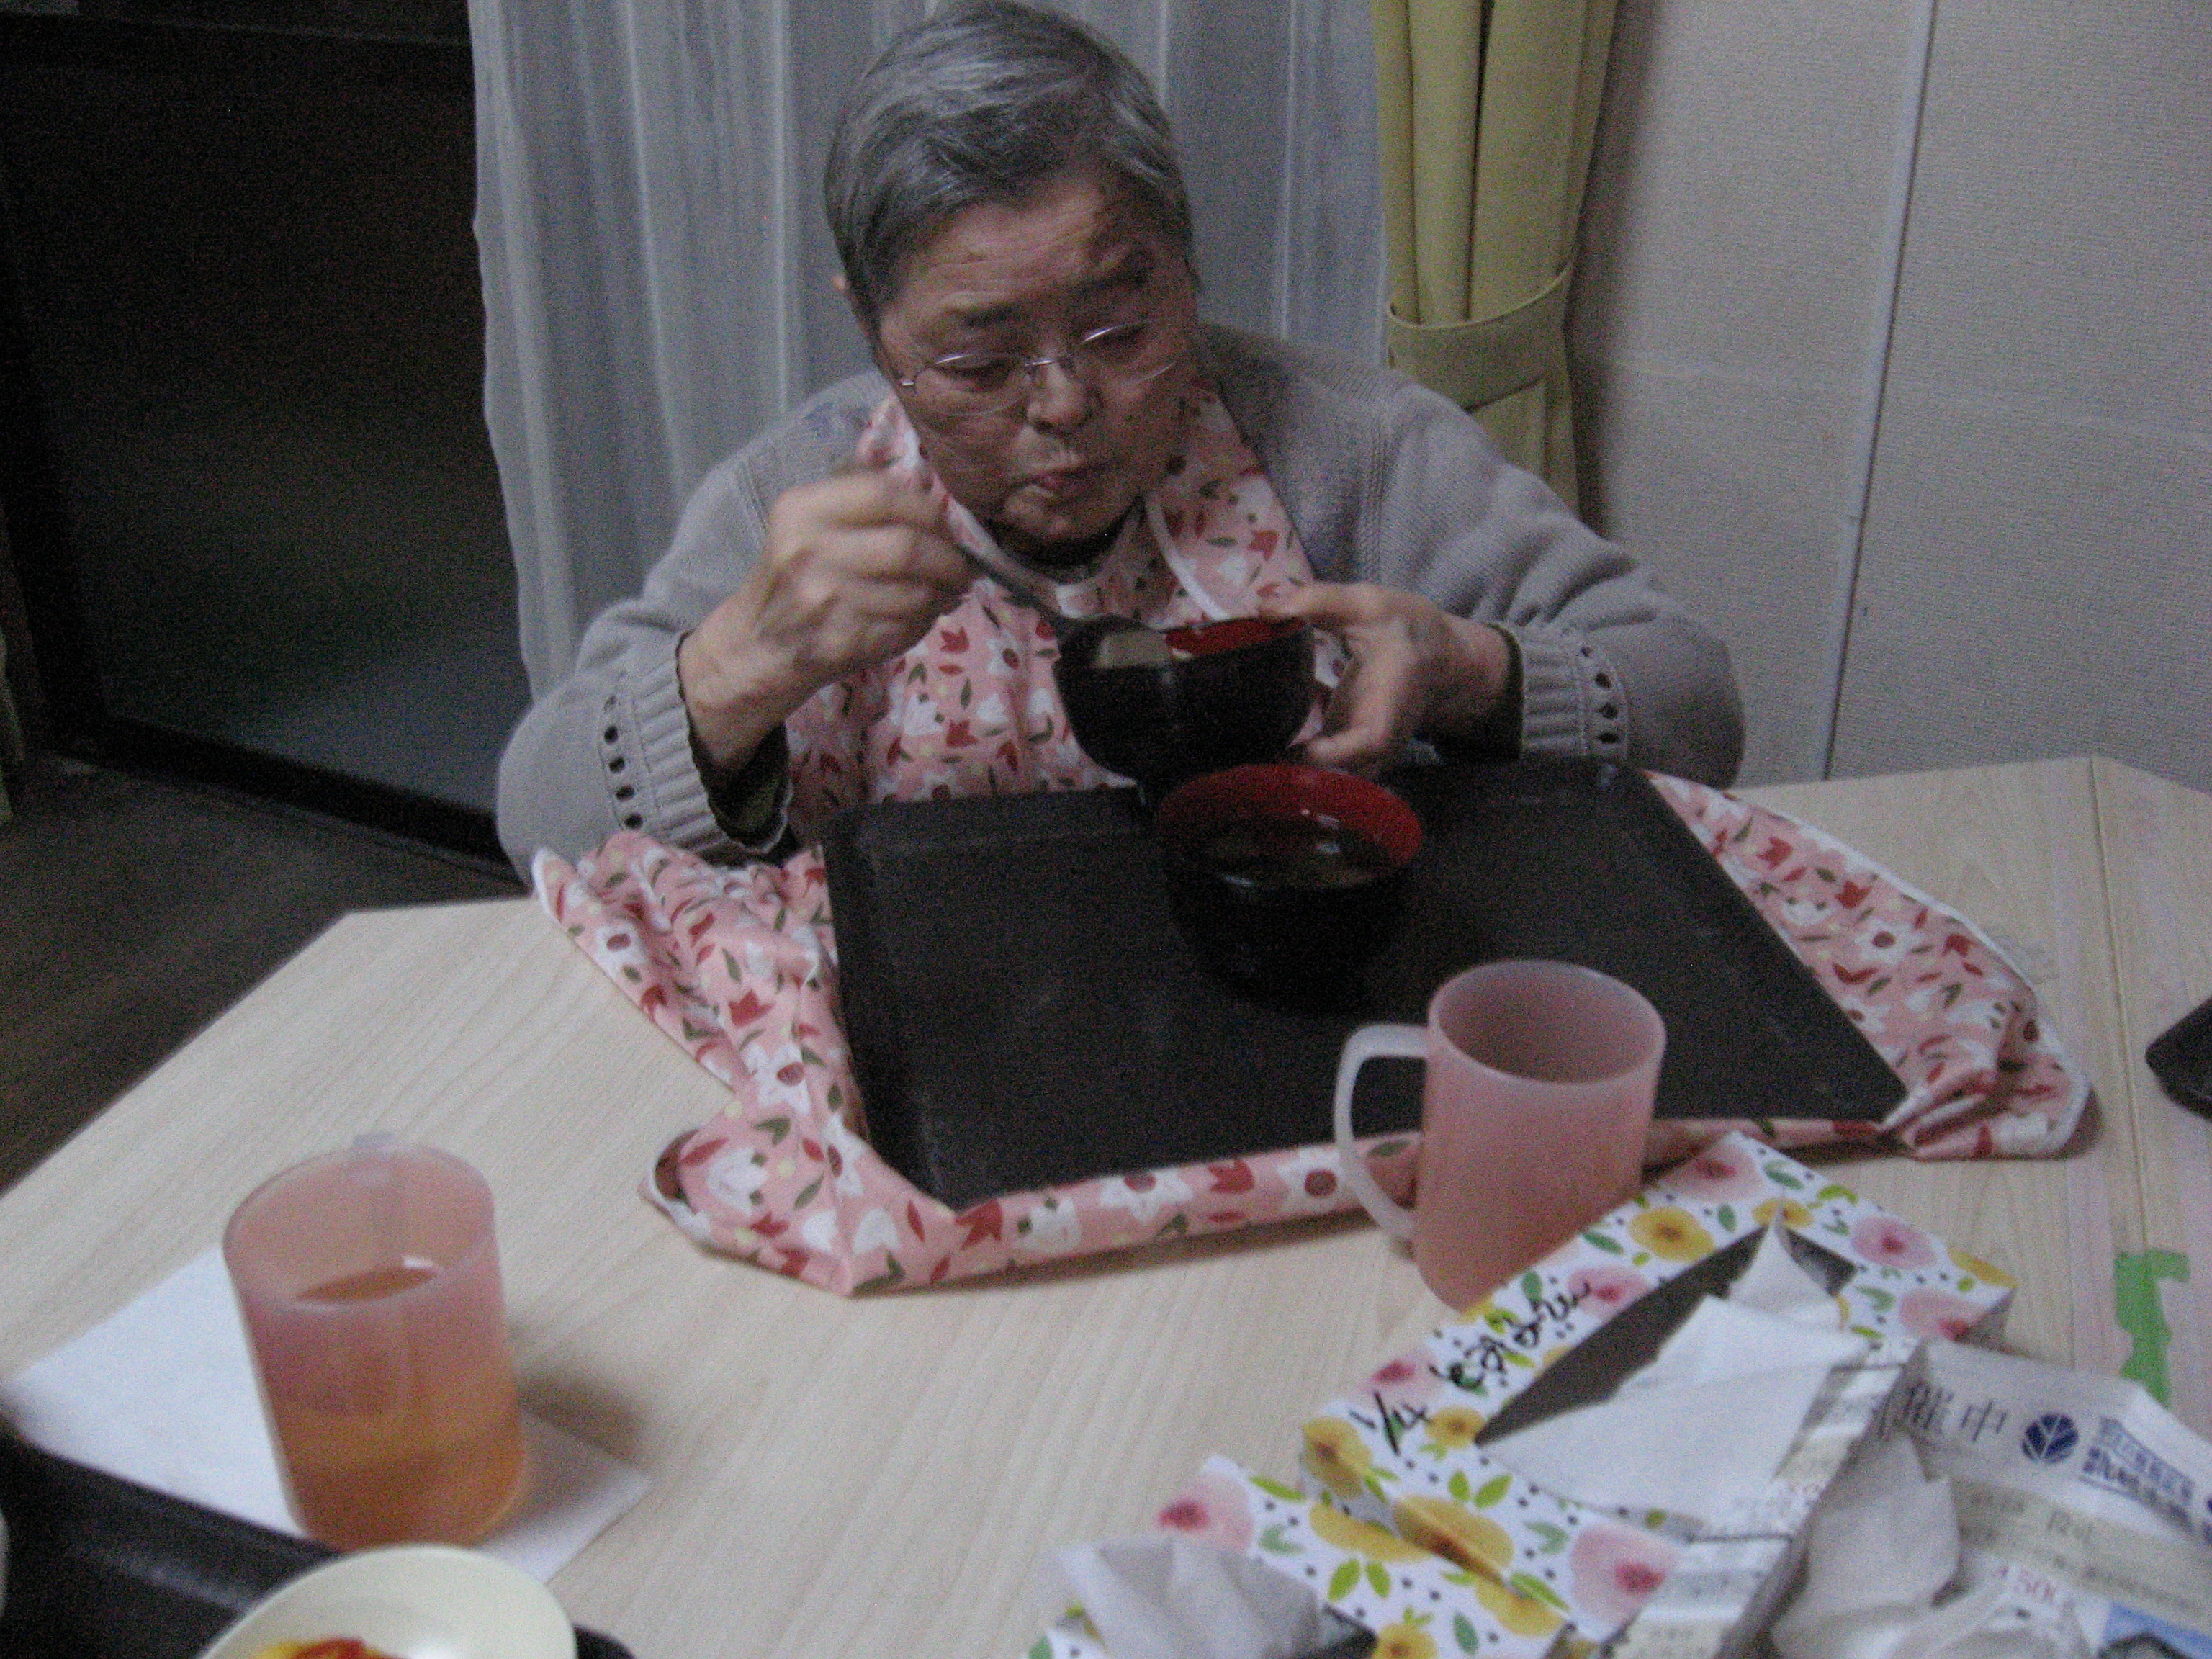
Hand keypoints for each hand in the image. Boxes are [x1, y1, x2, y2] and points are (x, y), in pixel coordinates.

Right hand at [679, 464, 970, 769]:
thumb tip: (930, 493)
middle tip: (959, 567)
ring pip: (914, 593)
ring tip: (943, 592)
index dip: (928, 510)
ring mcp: (823, 601)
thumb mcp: (807, 524)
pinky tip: (917, 616)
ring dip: (941, 594)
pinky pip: (905, 627)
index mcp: (801, 509)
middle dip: (948, 559)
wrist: (755, 647)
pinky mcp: (839, 642)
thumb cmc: (794, 577)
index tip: (944, 525)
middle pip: (907, 547)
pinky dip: (923, 622)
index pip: (885, 494)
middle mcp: (807, 550)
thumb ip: (860, 500)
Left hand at [1259, 583, 1511, 772]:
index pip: (1371, 741)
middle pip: (1346, 776)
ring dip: (1291, 771)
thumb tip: (1263, 608)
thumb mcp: (1367, 603)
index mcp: (1390, 700)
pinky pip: (1317, 767)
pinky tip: (1256, 741)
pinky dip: (1288, 759)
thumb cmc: (1404, 629)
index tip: (1302, 748)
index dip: (1338, 752)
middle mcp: (1378, 737)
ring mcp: (1361, 749)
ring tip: (1248, 757)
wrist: (1435, 657)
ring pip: (1330, 779)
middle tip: (1252, 759)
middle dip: (1301, 776)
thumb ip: (1318, 601)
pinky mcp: (1344, 749)